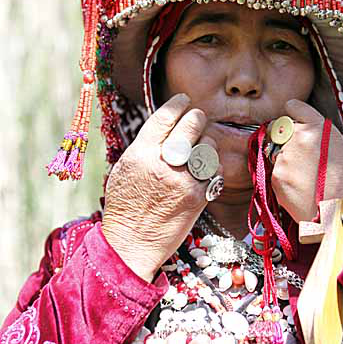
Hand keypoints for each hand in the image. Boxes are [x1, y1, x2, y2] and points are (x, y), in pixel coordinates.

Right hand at [102, 93, 218, 280]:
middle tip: (198, 119)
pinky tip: (205, 171)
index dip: (178, 104)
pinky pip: (216, 170)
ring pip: (208, 146)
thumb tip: (167, 125)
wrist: (131, 244)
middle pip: (192, 125)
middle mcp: (163, 163)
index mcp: (140, 153)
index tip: (185, 99)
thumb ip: (146, 146)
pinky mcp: (198, 197)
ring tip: (199, 150)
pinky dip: (213, 167)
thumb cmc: (125, 206)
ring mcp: (183, 180)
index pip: (165, 117)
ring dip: (207, 144)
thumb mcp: (126, 168)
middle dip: (197, 118)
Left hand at [271, 99, 342, 264]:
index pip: (292, 106)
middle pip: (277, 128)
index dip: (291, 116)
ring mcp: (285, 155)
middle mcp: (299, 135)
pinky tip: (301, 188)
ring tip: (305, 178)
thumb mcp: (336, 145)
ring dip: (283, 160)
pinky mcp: (276, 176)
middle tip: (300, 158)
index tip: (292, 124)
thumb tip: (291, 131)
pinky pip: (273, 171)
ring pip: (273, 151)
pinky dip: (283, 179)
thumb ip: (313, 134)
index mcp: (317, 125)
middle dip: (283, 139)